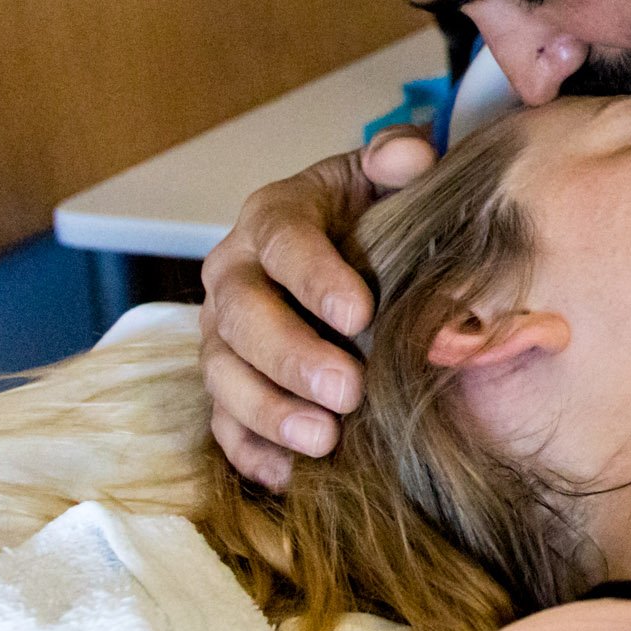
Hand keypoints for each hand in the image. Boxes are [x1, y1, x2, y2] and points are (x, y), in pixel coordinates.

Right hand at [198, 125, 439, 486]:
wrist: (350, 249)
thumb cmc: (371, 214)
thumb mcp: (386, 175)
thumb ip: (398, 157)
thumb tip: (408, 155)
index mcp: (272, 218)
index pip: (283, 243)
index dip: (316, 278)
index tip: (362, 313)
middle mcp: (234, 274)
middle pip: (242, 317)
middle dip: (292, 357)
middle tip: (349, 391)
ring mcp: (222, 334)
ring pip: (223, 375)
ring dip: (270, 412)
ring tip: (325, 440)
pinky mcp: (227, 382)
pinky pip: (222, 422)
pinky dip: (250, 452)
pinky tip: (288, 476)